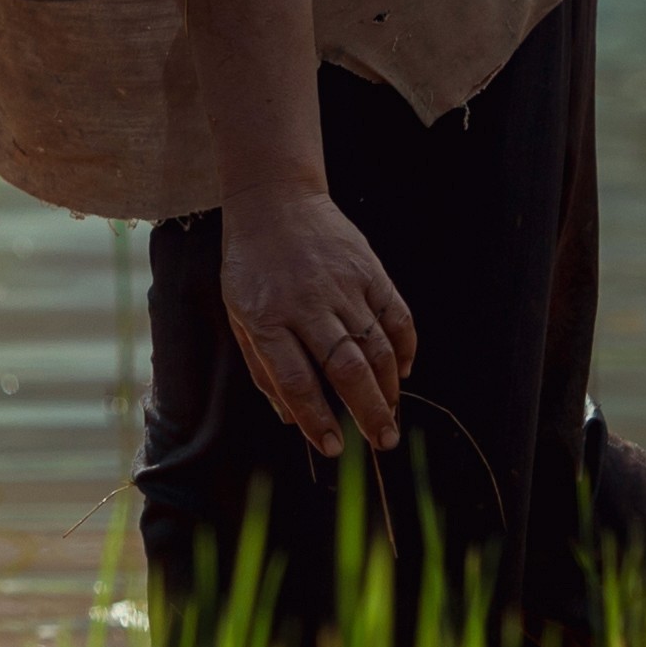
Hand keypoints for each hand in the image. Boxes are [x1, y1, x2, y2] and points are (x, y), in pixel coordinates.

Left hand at [215, 180, 412, 454]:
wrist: (275, 199)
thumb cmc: (252, 266)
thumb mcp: (240, 314)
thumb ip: (264, 367)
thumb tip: (292, 419)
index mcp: (267, 317)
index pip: (296, 380)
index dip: (317, 418)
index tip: (333, 447)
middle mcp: (307, 303)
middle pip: (345, 369)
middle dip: (368, 412)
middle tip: (383, 442)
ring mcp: (342, 284)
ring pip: (376, 347)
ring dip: (388, 388)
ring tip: (391, 415)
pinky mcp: (369, 269)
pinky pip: (396, 316)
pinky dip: (405, 348)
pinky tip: (402, 373)